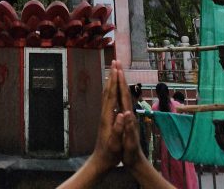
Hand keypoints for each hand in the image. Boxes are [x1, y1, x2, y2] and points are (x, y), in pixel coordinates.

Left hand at [91, 60, 132, 175]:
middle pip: (108, 90)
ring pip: (107, 93)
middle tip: (115, 61)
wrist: (100, 160)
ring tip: (113, 70)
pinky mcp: (106, 118)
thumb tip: (123, 114)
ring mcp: (104, 115)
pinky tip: (112, 89)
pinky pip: (108, 99)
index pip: (112, 95)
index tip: (118, 69)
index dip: (115, 81)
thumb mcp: (115, 143)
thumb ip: (119, 129)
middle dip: (112, 76)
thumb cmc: (110, 153)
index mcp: (108, 117)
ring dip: (111, 81)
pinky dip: (111, 90)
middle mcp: (105, 113)